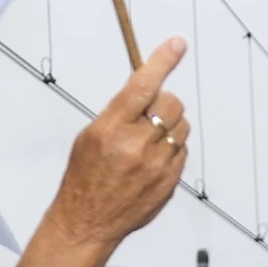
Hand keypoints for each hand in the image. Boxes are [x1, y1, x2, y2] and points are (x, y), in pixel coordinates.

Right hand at [2, 38, 191, 266]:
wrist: (88, 222)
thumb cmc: (84, 177)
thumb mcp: (91, 136)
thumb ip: (120, 113)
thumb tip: (147, 92)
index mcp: (112, 128)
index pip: (143, 85)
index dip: (163, 61)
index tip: (177, 44)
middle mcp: (137, 145)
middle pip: (172, 104)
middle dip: (164, 103)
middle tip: (149, 114)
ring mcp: (157, 166)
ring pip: (181, 127)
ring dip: (170, 127)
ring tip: (148, 142)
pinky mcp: (170, 182)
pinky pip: (182, 152)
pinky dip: (171, 151)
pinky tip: (152, 162)